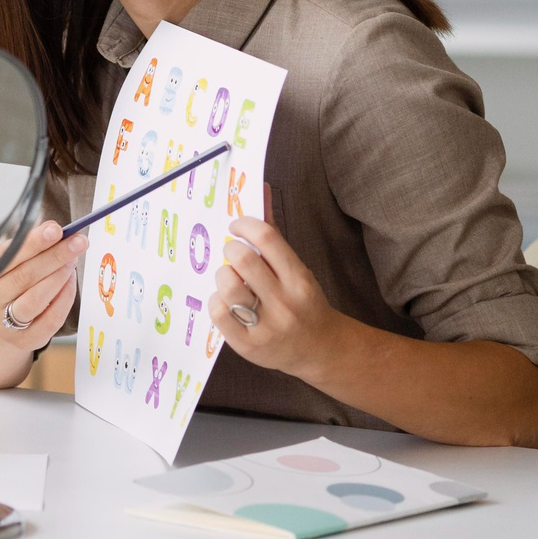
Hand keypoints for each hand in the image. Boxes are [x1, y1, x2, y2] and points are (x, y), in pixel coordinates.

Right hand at [0, 220, 86, 355]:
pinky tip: (70, 281)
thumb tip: (54, 230)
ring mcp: (2, 327)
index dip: (32, 243)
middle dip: (54, 256)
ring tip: (73, 259)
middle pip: (23, 277)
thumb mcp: (2, 263)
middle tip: (77, 241)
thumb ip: (23, 247)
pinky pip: (50, 320)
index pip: (5, 257)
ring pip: (36, 299)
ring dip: (59, 276)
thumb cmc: (0, 283)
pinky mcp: (24, 341)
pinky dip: (65, 298)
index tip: (55, 229)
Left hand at [208, 215, 341, 379]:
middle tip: (232, 252)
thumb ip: (274, 234)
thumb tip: (261, 189)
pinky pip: (219, 313)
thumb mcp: (296, 268)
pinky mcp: (248, 345)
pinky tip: (226, 300)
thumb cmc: (303, 301)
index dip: (244, 224)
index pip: (267, 237)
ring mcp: (267, 326)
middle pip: (243, 260)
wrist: (320, 349)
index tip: (237, 227)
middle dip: (231, 248)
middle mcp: (285, 303)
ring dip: (223, 275)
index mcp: (299, 278)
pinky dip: (217, 301)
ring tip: (230, 277)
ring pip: (228, 286)